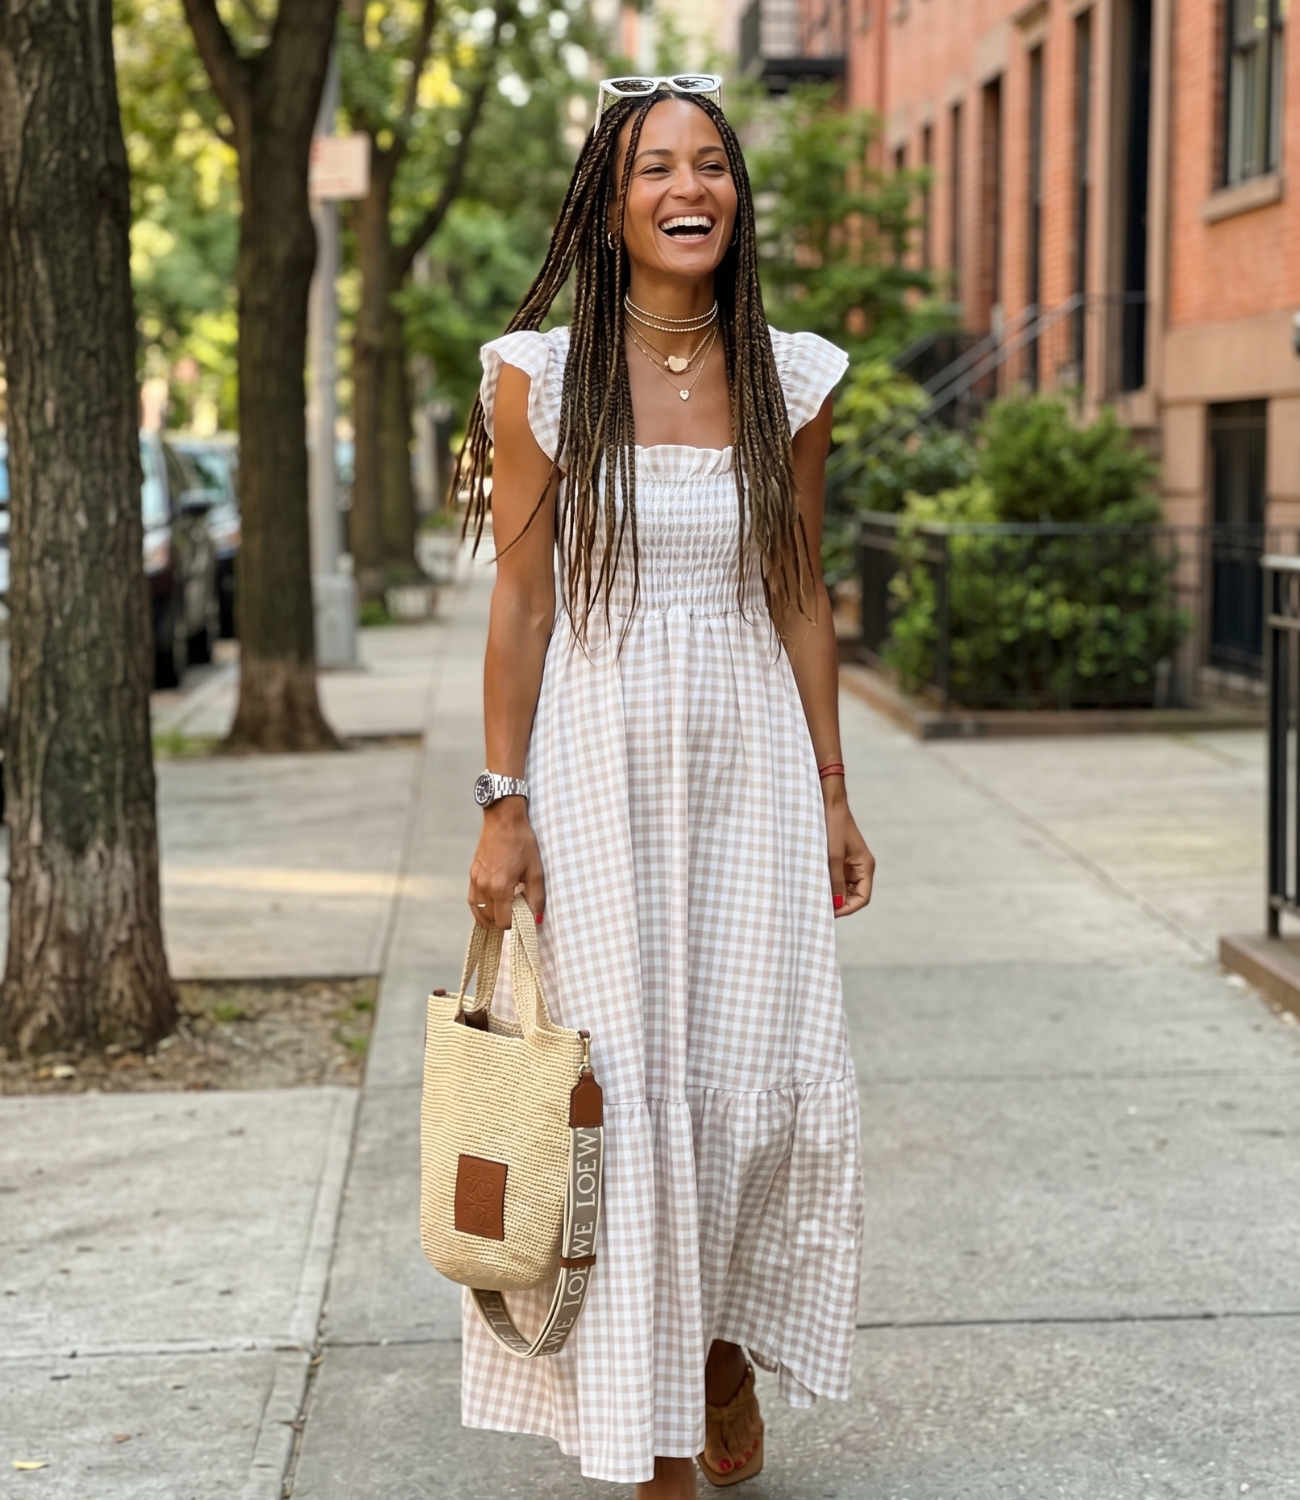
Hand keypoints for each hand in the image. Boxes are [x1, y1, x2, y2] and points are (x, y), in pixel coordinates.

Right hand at [468, 800, 544, 929]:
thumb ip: (536, 897)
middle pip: (489, 919)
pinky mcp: (472, 874)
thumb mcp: (535, 870)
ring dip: (490, 917)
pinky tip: (490, 906)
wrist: (504, 820)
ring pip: (478, 911)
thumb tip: (537, 918)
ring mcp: (475, 881)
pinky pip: (472, 900)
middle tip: (516, 915)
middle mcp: (484, 887)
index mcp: (500, 888)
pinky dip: (479, 908)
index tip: (524, 918)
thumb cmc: (522, 843)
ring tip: (502, 915)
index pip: (503, 921)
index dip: (515, 924)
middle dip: (502, 921)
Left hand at [823, 782, 873, 917]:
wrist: (828, 802)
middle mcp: (860, 867)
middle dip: (838, 903)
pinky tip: (812, 885)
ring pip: (843, 888)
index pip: (862, 898)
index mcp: (865, 866)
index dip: (847, 908)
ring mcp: (849, 864)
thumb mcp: (833, 856)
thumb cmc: (833, 826)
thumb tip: (836, 904)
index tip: (829, 912)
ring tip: (813, 897)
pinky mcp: (838, 859)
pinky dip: (826, 884)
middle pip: (853, 896)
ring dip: (831, 894)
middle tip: (817, 907)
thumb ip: (835, 881)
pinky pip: (835, 878)